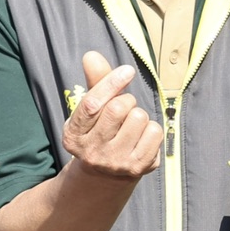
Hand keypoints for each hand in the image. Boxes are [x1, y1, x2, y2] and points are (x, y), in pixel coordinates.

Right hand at [64, 50, 162, 181]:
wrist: (107, 175)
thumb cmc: (100, 131)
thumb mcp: (91, 110)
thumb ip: (94, 83)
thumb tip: (91, 55)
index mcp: (74, 135)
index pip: (92, 104)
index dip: (111, 83)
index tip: (127, 70)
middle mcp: (92, 153)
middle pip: (119, 107)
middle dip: (126, 101)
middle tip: (123, 110)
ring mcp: (116, 163)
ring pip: (140, 118)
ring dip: (139, 116)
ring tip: (130, 127)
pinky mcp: (138, 168)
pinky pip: (155, 131)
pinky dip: (152, 129)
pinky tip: (140, 138)